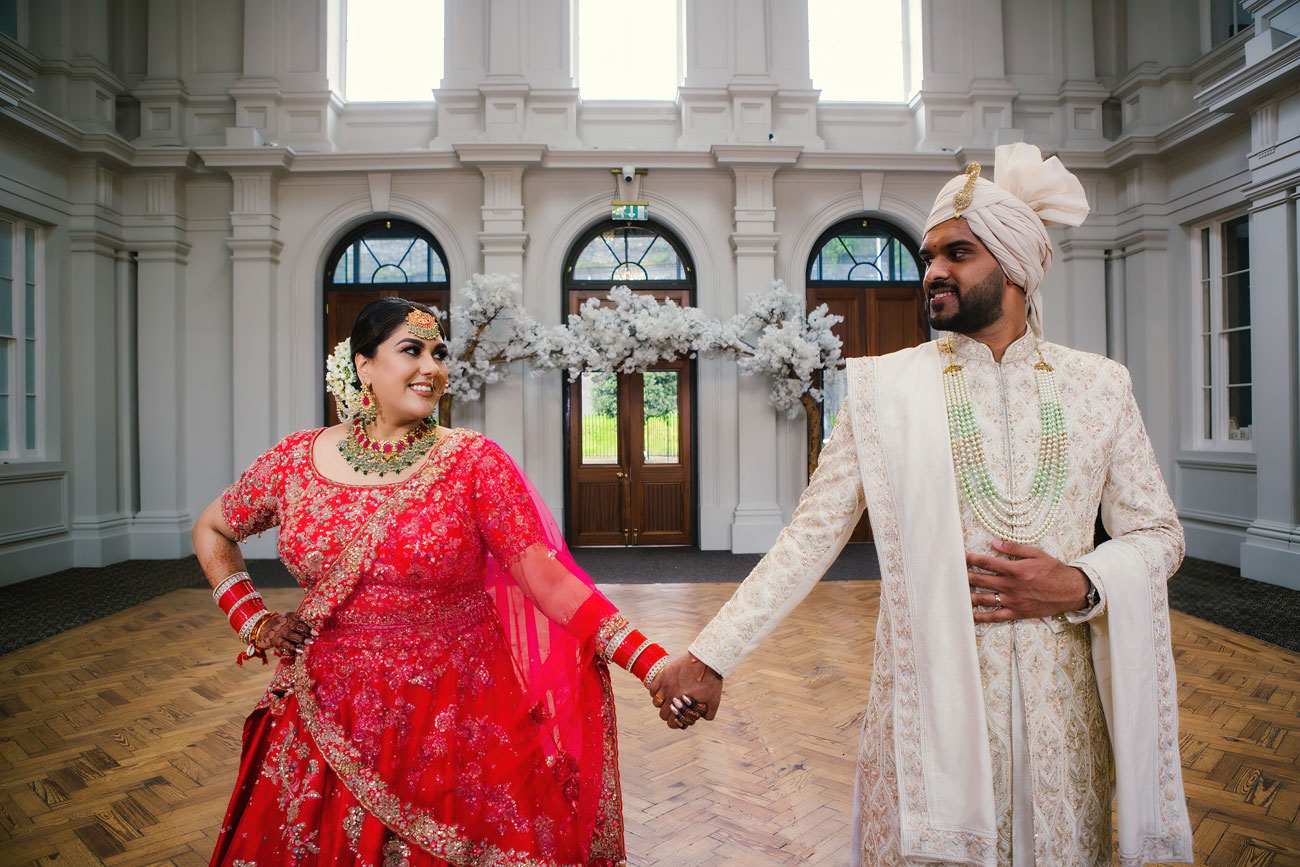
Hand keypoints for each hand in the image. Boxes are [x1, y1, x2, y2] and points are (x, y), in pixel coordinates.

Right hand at [255, 611, 316, 656]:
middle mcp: (285, 623)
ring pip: (294, 636)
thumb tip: (313, 630)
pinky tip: (301, 651)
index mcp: (290, 616)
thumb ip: (298, 621)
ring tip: (311, 643)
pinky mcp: (276, 640)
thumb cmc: (279, 623)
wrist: (261, 628)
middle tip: (315, 637)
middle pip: (299, 627)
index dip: (309, 626)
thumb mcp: (287, 618)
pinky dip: (294, 648)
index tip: (316, 631)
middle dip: (308, 632)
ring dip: (303, 640)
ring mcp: (280, 632)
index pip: (301, 620)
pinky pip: (286, 644)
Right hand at [652, 653, 722, 729]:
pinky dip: (655, 692)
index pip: (671, 723)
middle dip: (670, 714)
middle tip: (677, 708)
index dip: (676, 722)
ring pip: (655, 702)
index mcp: (682, 705)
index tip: (681, 717)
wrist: (707, 660)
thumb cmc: (711, 681)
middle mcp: (671, 696)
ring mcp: (666, 685)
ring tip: (669, 698)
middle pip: (662, 714)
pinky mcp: (664, 674)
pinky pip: (652, 688)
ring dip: (661, 703)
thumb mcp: (714, 701)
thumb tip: (701, 718)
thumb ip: (708, 714)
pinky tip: (663, 690)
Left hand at [965, 539, 1089, 622]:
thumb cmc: (1053, 570)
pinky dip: (982, 617)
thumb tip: (994, 542)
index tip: (959, 557)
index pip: (986, 563)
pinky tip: (970, 615)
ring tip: (954, 593)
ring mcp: (1013, 601)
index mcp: (1015, 569)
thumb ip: (1014, 548)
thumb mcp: (1036, 553)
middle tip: (951, 574)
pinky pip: (995, 616)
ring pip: (984, 598)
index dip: (971, 559)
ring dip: (968, 595)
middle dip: (965, 576)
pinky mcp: (1017, 613)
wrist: (1069, 591)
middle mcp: (1011, 585)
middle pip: (981, 580)